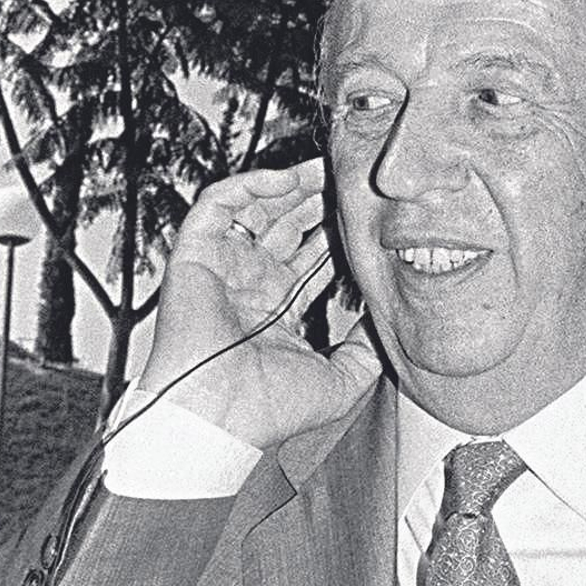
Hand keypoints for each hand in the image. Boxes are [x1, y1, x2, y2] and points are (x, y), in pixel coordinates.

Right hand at [136, 159, 380, 449]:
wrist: (220, 416)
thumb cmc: (270, 409)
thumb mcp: (341, 381)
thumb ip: (368, 351)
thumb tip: (389, 323)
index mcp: (279, 311)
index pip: (312, 258)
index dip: (337, 234)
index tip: (366, 214)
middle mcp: (251, 285)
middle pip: (286, 226)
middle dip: (317, 201)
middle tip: (347, 180)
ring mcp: (223, 268)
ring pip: (255, 209)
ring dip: (287, 186)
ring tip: (321, 169)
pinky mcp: (195, 256)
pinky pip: (217, 205)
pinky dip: (247, 185)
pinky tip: (283, 180)